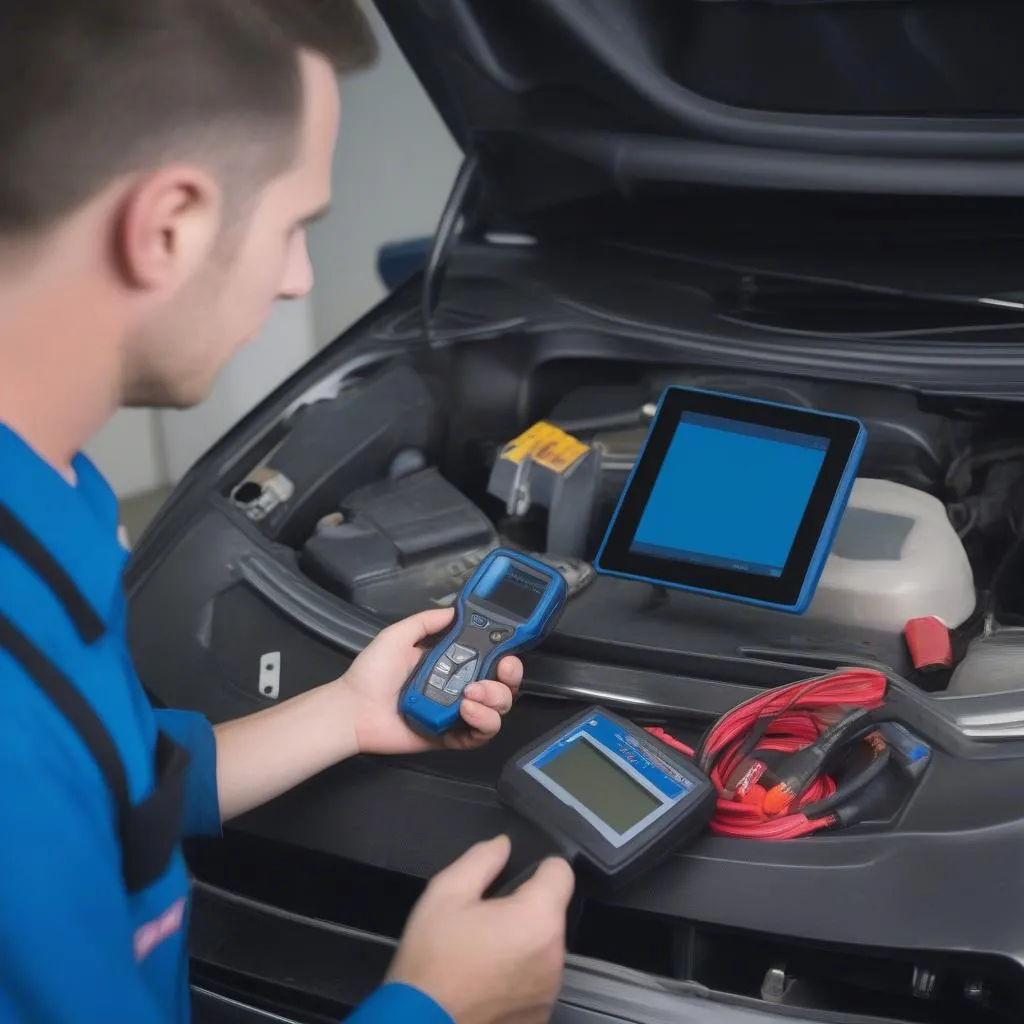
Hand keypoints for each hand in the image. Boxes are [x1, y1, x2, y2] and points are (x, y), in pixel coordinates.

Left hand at [339, 608, 523, 755]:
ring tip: (470, 695)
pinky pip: (479, 737)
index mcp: (452, 664)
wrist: (353, 708)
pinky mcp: (450, 738)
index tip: (507, 653)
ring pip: (497, 712)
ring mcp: (457, 715)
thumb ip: (427, 620)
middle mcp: (460, 689)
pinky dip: (482, 724)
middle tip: (498, 672)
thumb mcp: (398, 635)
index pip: (491, 661)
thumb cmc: (372, 672)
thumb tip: (456, 610)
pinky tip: (466, 712)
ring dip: (493, 701)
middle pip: (502, 688)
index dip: (506, 659)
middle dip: (508, 680)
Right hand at [386, 836, 574, 1023]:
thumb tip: (503, 845)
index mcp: (537, 918)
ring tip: (482, 953)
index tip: (513, 877)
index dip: (538, 867)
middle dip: (524, 909)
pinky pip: (537, 981)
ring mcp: (550, 991)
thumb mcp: (445, 894)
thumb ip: (480, 860)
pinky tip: (487, 982)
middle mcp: (555, 956)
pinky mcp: (540, 1016)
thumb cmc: (433, 960)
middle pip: (550, 913)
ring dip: (523, 943)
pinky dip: (519, 976)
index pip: (561, 872)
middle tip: (483, 920)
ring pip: (544, 948)